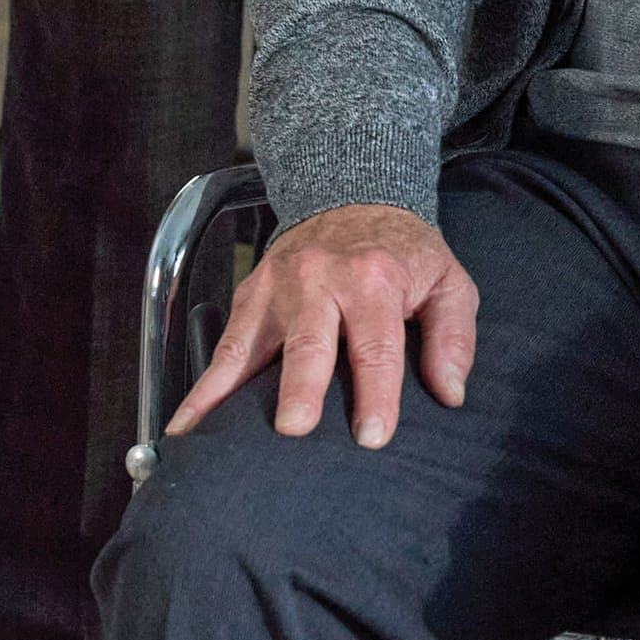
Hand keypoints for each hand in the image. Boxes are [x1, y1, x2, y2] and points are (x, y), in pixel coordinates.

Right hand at [165, 203, 478, 446]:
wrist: (354, 198)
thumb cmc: (404, 255)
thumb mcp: (448, 282)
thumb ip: (454, 336)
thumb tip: (449, 393)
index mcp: (374, 279)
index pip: (375, 345)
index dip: (375, 392)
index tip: (371, 436)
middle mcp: (320, 281)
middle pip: (308, 342)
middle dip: (301, 386)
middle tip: (294, 429)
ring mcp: (277, 289)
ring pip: (253, 345)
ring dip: (233, 394)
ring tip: (213, 440)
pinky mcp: (250, 297)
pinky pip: (224, 347)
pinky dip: (203, 388)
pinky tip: (186, 426)